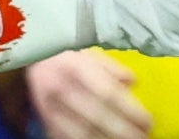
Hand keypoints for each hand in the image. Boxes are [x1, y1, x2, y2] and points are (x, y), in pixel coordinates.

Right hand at [26, 51, 151, 138]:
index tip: (148, 121)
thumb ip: (110, 66)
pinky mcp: (45, 122)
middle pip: (98, 116)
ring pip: (83, 133)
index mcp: (74, 66)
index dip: (130, 111)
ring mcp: (50, 108)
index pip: (107, 93)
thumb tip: (132, 81)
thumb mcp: (87, 50)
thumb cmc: (64, 54)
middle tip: (143, 138)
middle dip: (124, 132)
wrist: (30, 60)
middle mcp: (61, 88)